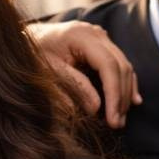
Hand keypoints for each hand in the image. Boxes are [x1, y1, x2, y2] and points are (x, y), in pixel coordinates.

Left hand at [26, 20, 141, 128]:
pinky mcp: (101, 44)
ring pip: (124, 66)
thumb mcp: (49, 70)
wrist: (27, 37)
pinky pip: (119, 64)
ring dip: (125, 94)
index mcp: (82, 36)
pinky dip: (126, 83)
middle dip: (121, 97)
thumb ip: (73, 86)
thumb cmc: (33, 52)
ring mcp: (100, 37)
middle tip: (117, 124)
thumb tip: (96, 108)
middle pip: (120, 67)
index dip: (114, 94)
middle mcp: (96, 33)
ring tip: (120, 118)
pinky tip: (132, 101)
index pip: (108, 66)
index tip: (113, 118)